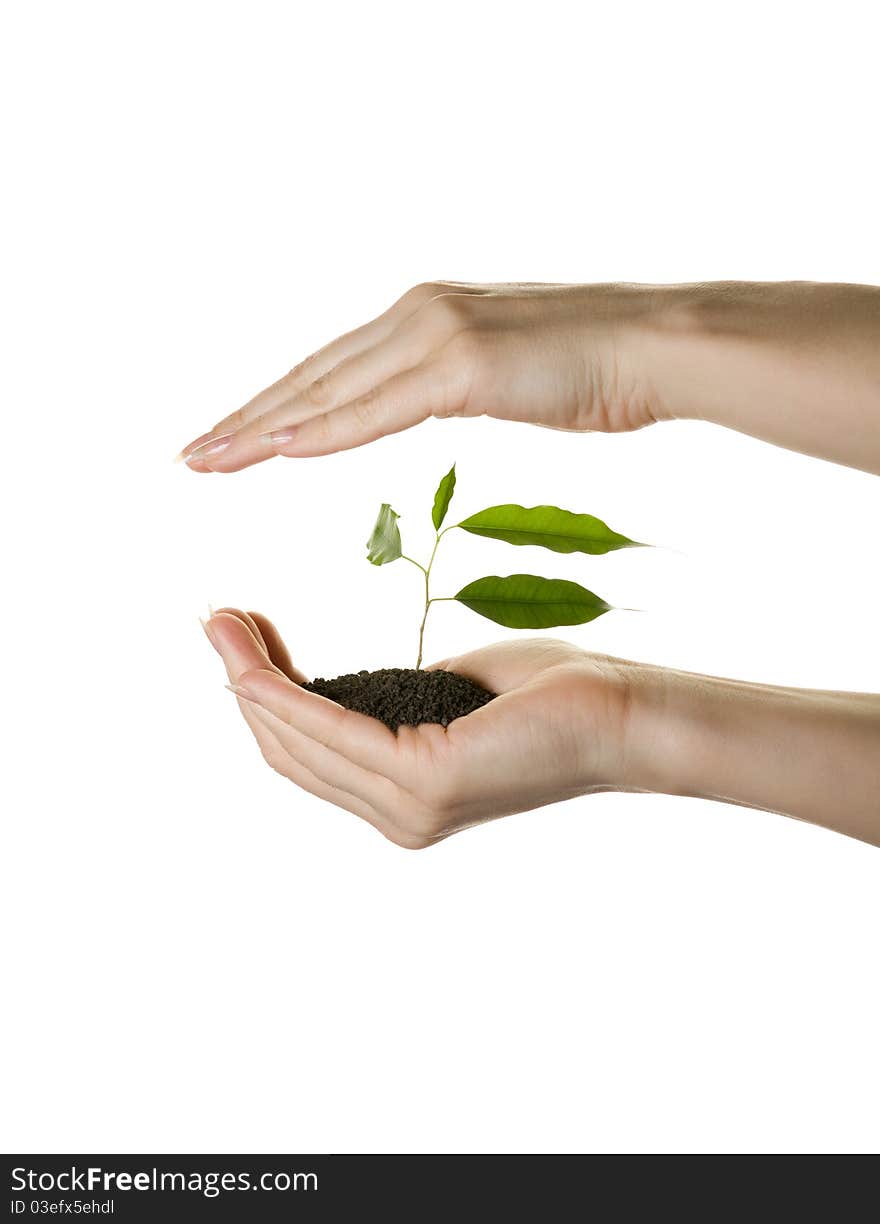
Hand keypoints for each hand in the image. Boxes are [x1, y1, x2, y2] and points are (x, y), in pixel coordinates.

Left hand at [179, 283, 662, 471]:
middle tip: (194, 452)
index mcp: (424, 317)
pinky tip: (280, 449)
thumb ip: (456, 381)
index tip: (234, 434)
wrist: (655, 344)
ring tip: (211, 458)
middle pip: (313, 377)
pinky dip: (324, 431)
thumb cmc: (594, 366)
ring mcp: (437, 334)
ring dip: (264, 428)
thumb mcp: (506, 373)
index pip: (331, 368)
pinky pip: (376, 408)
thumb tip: (435, 396)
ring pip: (330, 390)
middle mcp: (417, 315)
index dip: (276, 404)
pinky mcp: (461, 364)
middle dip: (248, 418)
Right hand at [203, 609, 634, 846]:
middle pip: (289, 751)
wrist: (623, 711)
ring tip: (223, 621)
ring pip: (299, 740)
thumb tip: (342, 684)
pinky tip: (264, 654)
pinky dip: (289, 690)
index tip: (242, 635)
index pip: (307, 756)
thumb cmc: (547, 696)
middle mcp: (397, 817)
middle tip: (216, 619)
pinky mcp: (426, 778)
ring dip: (252, 679)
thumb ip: (390, 701)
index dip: (264, 699)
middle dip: (245, 682)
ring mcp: (409, 807)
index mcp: (402, 800)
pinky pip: (334, 728)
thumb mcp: (445, 693)